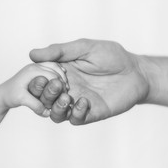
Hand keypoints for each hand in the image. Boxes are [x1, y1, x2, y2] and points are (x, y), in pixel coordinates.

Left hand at [0, 62, 67, 116]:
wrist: (2, 94)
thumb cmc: (10, 95)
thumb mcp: (21, 100)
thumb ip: (35, 105)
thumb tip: (48, 112)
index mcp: (32, 70)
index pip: (52, 75)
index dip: (61, 85)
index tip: (66, 94)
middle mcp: (35, 66)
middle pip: (55, 68)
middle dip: (64, 79)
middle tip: (68, 91)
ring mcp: (36, 66)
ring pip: (54, 65)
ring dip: (62, 75)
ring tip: (66, 86)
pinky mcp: (37, 69)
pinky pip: (51, 67)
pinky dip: (58, 72)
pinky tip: (63, 80)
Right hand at [29, 39, 149, 124]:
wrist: (136, 71)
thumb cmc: (112, 56)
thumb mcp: (84, 48)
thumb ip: (60, 51)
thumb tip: (32, 53)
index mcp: (61, 73)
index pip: (40, 81)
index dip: (36, 82)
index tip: (40, 76)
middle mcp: (67, 89)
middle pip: (44, 100)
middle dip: (45, 95)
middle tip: (57, 85)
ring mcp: (78, 102)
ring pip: (56, 114)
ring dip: (56, 108)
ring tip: (65, 98)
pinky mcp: (92, 113)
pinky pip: (76, 119)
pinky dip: (76, 113)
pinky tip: (84, 101)